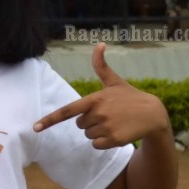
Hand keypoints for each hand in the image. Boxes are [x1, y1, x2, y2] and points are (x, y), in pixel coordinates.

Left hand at [33, 43, 168, 148]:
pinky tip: (116, 132)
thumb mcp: (114, 81)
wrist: (153, 114)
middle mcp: (98, 113)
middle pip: (79, 124)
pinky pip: (96, 145)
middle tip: (107, 115)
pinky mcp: (113, 140)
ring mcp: (105, 127)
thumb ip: (101, 66)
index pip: (67, 110)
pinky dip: (103, 142)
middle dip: (89, 121)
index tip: (35, 128)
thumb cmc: (130, 97)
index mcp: (94, 99)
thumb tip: (100, 43)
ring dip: (97, 131)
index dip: (50, 119)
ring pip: (87, 135)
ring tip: (114, 122)